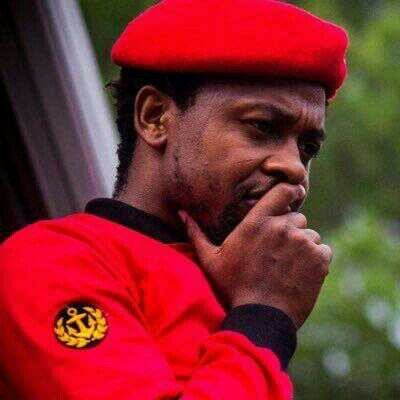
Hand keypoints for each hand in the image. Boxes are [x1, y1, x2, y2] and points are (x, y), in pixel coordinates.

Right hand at [179, 183, 332, 329]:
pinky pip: (323, 251)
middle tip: (278, 252)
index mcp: (257, 222)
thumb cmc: (233, 288)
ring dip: (303, 247)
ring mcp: (303, 243)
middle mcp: (282, 227)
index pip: (283, 190)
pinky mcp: (319, 260)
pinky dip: (316, 260)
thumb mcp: (211, 260)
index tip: (291, 197)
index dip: (289, 191)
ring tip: (287, 267)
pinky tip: (300, 274)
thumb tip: (181, 213)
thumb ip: (196, 233)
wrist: (260, 318)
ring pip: (311, 236)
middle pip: (297, 217)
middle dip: (290, 230)